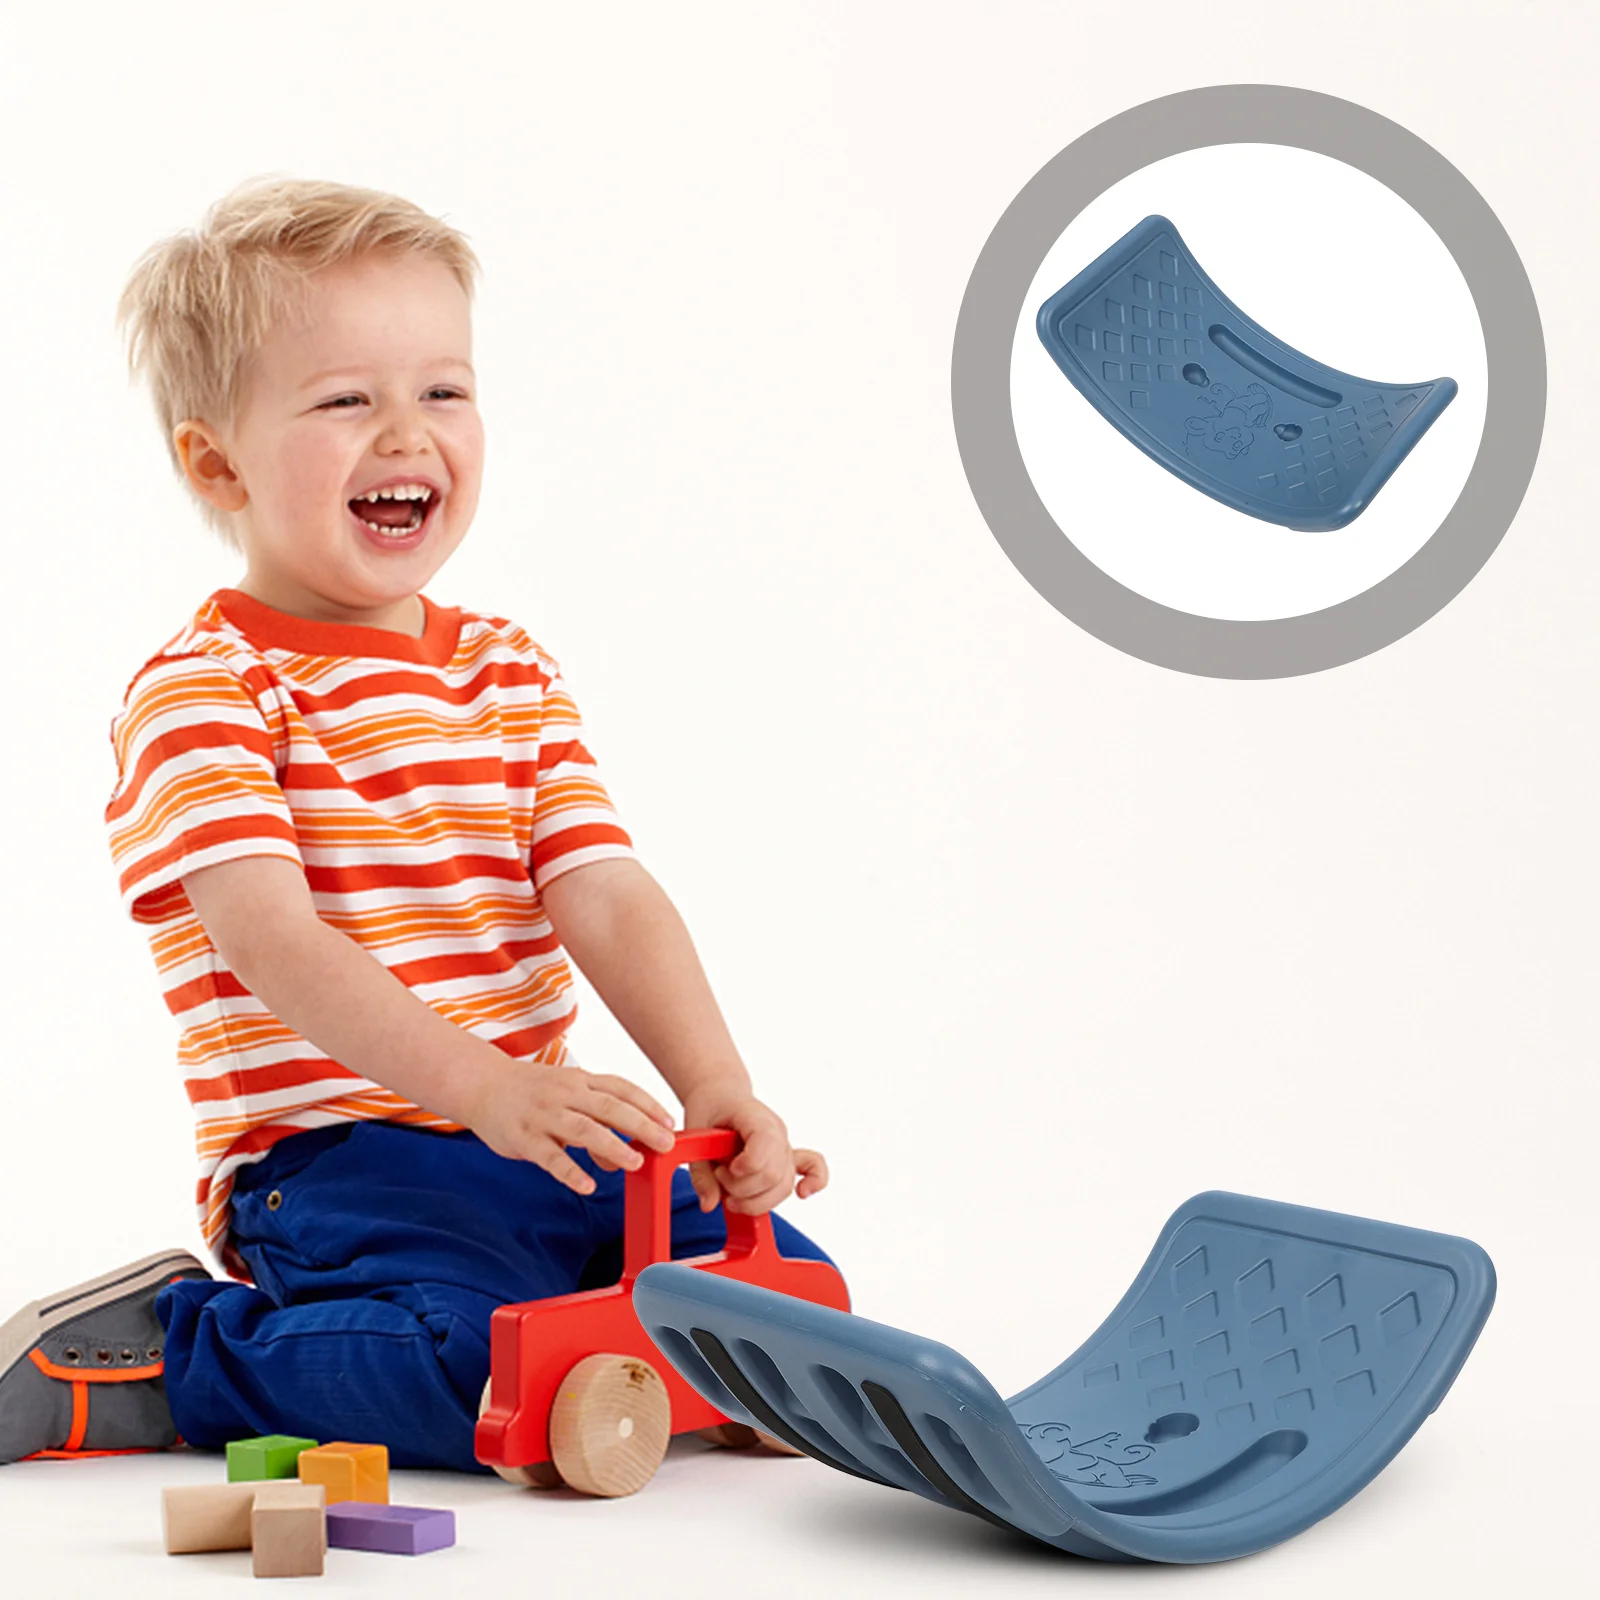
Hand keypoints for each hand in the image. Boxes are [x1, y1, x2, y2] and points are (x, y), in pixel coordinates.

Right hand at [464, 1061, 676, 1195]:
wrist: (483, 1084)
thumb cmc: (533, 1092)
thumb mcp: (568, 1096)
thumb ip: (596, 1122)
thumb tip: (622, 1158)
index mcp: (581, 1081)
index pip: (621, 1088)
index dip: (647, 1104)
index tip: (670, 1121)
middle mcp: (566, 1094)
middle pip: (610, 1108)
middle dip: (641, 1125)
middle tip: (666, 1144)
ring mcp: (545, 1115)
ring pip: (584, 1130)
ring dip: (612, 1146)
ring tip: (635, 1162)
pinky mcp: (524, 1138)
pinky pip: (550, 1157)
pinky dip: (570, 1171)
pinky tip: (588, 1185)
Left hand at [680, 1090, 829, 1214]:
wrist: (721, 1093)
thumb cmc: (710, 1107)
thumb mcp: (695, 1134)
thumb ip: (700, 1172)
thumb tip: (709, 1205)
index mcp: (756, 1118)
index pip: (765, 1147)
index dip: (744, 1168)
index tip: (722, 1169)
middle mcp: (777, 1133)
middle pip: (774, 1175)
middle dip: (742, 1189)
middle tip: (720, 1178)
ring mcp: (784, 1145)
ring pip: (784, 1185)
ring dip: (756, 1200)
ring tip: (731, 1193)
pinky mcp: (786, 1157)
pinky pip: (813, 1167)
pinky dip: (814, 1181)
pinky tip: (803, 1192)